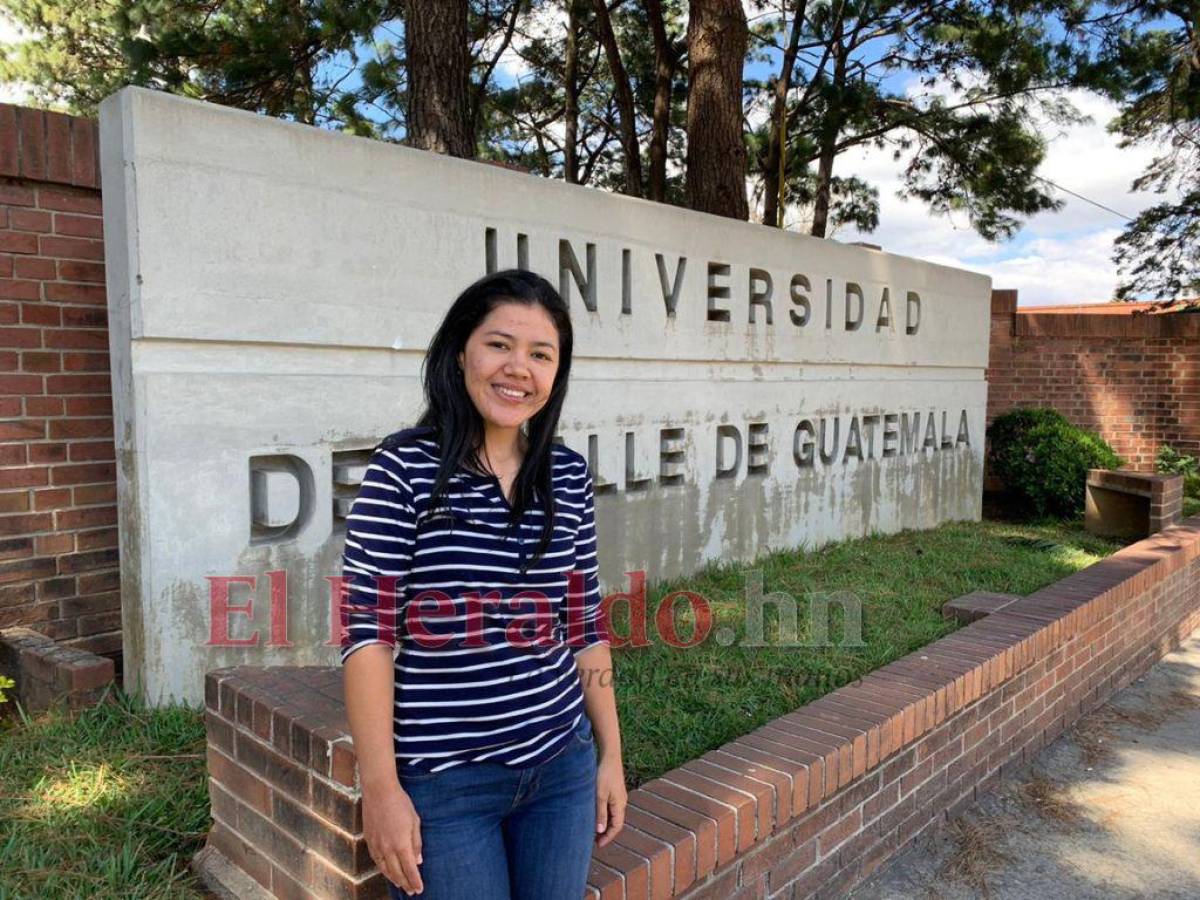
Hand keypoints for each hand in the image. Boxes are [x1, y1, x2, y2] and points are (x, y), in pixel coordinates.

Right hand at [362, 779, 423, 894]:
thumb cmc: (400, 803)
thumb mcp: (415, 821)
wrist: (379, 791)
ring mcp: (376, 845)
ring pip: (385, 869)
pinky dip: (383, 869)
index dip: (415, 881)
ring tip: (401, 885)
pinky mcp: (368, 841)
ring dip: (394, 879)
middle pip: (397, 873)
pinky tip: (387, 871)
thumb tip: (418, 861)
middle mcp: (387, 848)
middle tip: (411, 891)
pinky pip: (376, 861)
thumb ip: (416, 843)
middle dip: (405, 884)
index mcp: (401, 844)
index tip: (419, 889)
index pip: (410, 869)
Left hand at [594, 754, 626, 846]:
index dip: (608, 837)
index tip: (598, 845)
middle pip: (615, 822)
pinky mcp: (614, 790)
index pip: (616, 827)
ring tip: (593, 830)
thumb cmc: (604, 774)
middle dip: (606, 833)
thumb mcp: (600, 795)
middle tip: (594, 841)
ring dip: (605, 824)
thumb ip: (600, 813)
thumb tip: (600, 831)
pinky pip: (610, 807)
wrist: (610, 755)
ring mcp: (618, 796)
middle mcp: (621, 802)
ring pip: (613, 815)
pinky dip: (604, 814)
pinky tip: (595, 814)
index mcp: (620, 805)